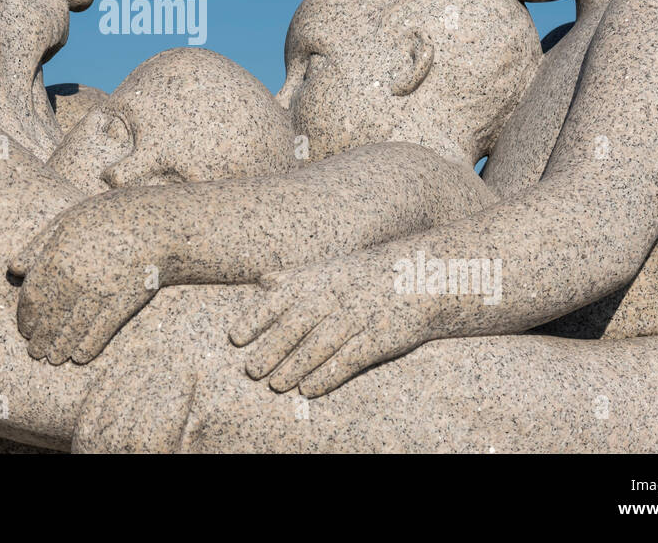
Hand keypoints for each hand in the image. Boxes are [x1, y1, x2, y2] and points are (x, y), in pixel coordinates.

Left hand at [14, 195, 166, 364]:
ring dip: (59, 349)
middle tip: (36, 352)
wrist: (158, 224)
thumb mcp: (67, 220)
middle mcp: (73, 279)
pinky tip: (79, 357)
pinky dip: (86, 348)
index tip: (26, 330)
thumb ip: (38, 245)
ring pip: (71, 331)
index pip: (32, 298)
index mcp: (56, 257)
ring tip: (53, 358)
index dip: (26, 318)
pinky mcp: (122, 305)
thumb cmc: (108, 217)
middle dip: (39, 340)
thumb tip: (14, 268)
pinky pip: (99, 334)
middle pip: (48, 319)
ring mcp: (99, 293)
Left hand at [229, 253, 433, 396]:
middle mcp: (337, 294)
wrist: (421, 276)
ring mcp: (360, 314)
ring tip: (275, 385)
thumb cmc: (365, 276)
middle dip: (273, 348)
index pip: (281, 298)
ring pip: (322, 342)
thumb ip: (296, 277)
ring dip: (296, 365)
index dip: (256, 317)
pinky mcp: (382, 335)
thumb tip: (262, 280)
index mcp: (320, 279)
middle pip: (298, 322)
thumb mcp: (331, 268)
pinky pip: (351, 357)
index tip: (235, 338)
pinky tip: (309, 389)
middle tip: (252, 370)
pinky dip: (328, 374)